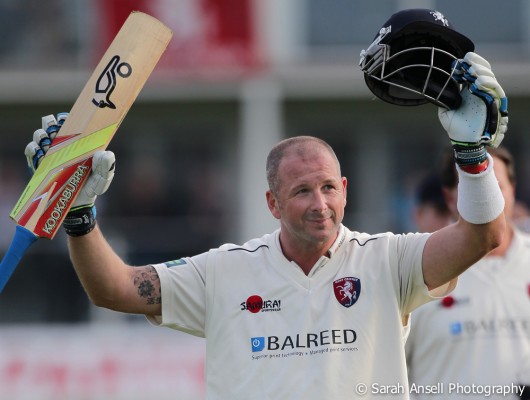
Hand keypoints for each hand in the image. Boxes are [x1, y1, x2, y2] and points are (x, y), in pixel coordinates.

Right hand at [24, 113, 115, 235]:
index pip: (71, 125)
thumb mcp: (102, 179)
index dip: (67, 119)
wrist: (76, 206)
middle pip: (52, 127)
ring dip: (41, 135)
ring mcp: (51, 155)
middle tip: (56, 130)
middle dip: (51, 124)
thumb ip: (105, 167)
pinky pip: (32, 152)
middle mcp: (64, 147)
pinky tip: (40, 153)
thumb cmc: (91, 189)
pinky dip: (33, 149)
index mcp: (79, 145)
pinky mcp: (40, 165)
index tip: (66, 118)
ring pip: (40, 136)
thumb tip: (104, 153)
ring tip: (47, 143)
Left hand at [438, 52, 507, 165]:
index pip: (472, 71)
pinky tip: (477, 82)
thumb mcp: (445, 110)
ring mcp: (487, 96)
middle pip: (483, 71)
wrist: (463, 140)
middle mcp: (479, 91)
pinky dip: (487, 84)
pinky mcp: (494, 103)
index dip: (467, 65)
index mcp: (468, 91)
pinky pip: (494, 90)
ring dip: (481, 72)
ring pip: (490, 78)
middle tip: (465, 62)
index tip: (457, 62)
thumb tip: (437, 86)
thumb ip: (444, 98)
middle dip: (475, 64)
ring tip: (471, 71)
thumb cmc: (455, 126)